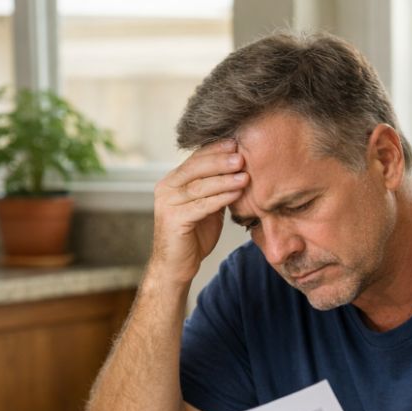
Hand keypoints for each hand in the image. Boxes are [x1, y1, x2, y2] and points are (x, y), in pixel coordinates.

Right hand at [150, 139, 249, 284]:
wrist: (176, 266)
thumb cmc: (193, 236)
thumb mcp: (206, 206)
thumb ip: (215, 189)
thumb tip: (239, 169)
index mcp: (172, 181)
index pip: (195, 159)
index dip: (215, 150)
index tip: (236, 142)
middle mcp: (166, 189)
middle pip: (196, 168)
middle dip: (221, 161)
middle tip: (242, 155)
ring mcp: (167, 204)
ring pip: (200, 186)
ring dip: (225, 179)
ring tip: (245, 174)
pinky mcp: (173, 220)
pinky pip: (201, 205)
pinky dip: (221, 198)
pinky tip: (237, 193)